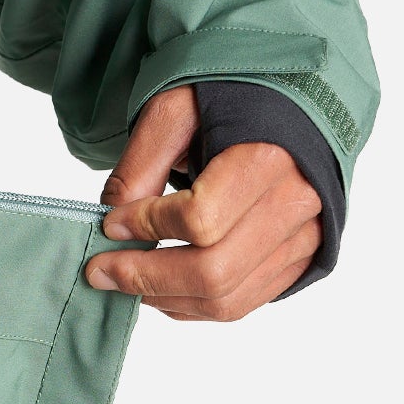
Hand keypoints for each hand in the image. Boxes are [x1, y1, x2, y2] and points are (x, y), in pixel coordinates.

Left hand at [84, 85, 322, 320]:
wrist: (291, 102)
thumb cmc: (231, 97)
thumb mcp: (175, 110)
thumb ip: (140, 166)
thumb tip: (113, 224)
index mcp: (269, 158)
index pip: (199, 219)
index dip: (145, 227)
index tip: (109, 224)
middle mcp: (297, 205)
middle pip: (213, 272)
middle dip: (144, 278)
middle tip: (100, 271)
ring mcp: (304, 239)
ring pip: (227, 301)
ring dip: (164, 299)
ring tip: (125, 281)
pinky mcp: (300, 261)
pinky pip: (242, 305)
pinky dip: (192, 306)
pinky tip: (160, 289)